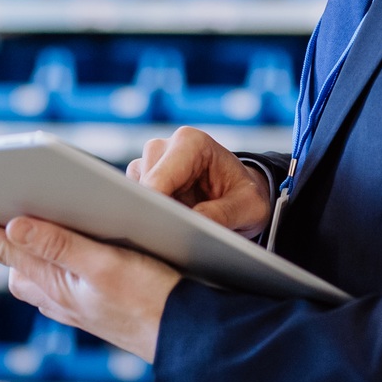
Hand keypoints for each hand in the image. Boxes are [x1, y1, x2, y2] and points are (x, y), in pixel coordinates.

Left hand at [0, 212, 178, 361]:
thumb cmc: (152, 299)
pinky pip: (53, 285)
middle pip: (12, 262)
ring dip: (17, 253)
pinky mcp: (90, 308)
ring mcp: (73, 305)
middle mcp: (57, 296)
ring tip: (7, 229)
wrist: (185, 337)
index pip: (3, 247)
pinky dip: (44, 265)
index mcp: (55, 282)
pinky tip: (55, 259)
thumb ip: (59, 245)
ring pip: (31, 276)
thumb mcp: (104, 265)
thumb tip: (12, 224)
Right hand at [128, 126, 273, 237]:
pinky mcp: (142, 179)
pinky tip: (168, 229)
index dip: (156, 207)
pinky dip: (148, 218)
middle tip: (173, 239)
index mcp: (191, 143)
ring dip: (151, 217)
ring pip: (134, 196)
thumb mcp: (248, 208)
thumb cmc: (246, 196)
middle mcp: (165, 147)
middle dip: (154, 214)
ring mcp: (150, 162)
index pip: (160, 178)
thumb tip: (192, 225)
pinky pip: (134, 202)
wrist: (240, 195)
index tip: (160, 232)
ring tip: (177, 233)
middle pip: (142, 187)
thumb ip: (222, 214)